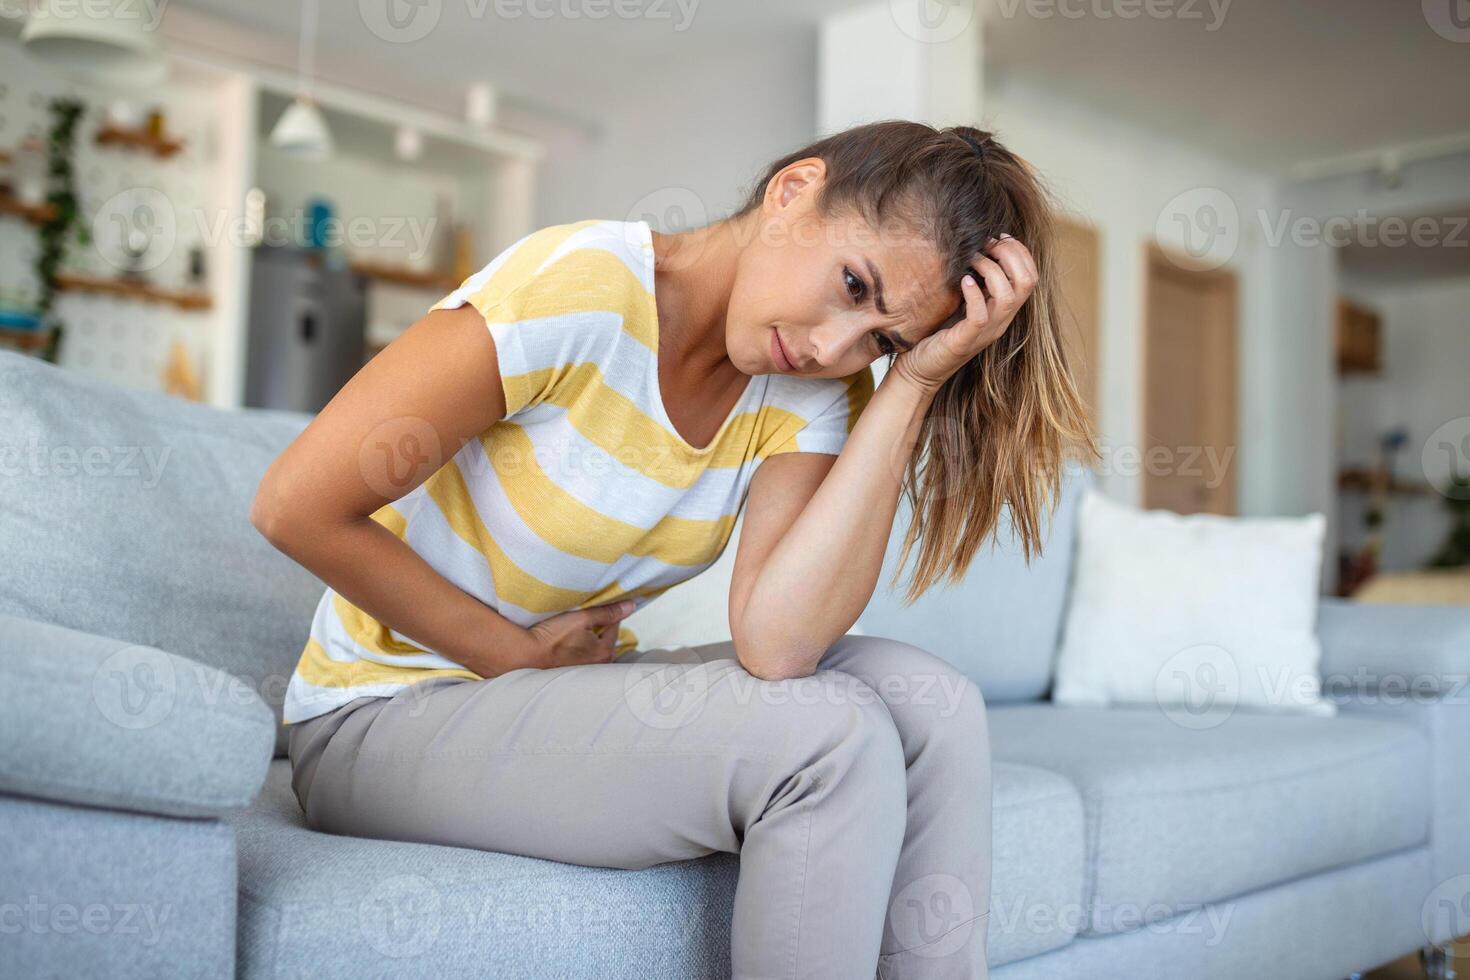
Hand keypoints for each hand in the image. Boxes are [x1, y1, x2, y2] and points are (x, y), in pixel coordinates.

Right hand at [521, 599, 635, 668]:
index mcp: (605, 651)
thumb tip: (631, 606)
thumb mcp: (582, 618)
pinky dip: (578, 645)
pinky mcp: (573, 670)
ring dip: (587, 636)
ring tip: (572, 628)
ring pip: (593, 644)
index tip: (594, 606)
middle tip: (582, 617)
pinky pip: (582, 653)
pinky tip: (566, 639)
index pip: (614, 624)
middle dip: (597, 626)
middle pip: (604, 636)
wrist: (526, 654)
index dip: (605, 611)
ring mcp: (585, 669)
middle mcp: (599, 664)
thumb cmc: (553, 637)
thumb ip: (607, 612)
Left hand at [890, 235, 1038, 392]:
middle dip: (1011, 255)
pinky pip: (980, 316)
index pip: (1030, 276)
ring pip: (1008, 297)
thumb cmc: (936, 331)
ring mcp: (985, 331)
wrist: (917, 369)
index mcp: (1002, 308)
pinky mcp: (965, 341)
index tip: (999, 236)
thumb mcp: (960, 300)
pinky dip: (974, 294)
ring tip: (972, 260)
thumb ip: (973, 279)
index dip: (1020, 251)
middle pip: (1027, 282)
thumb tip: (974, 245)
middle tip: (987, 244)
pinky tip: (963, 281)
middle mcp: (1000, 320)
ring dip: (991, 270)